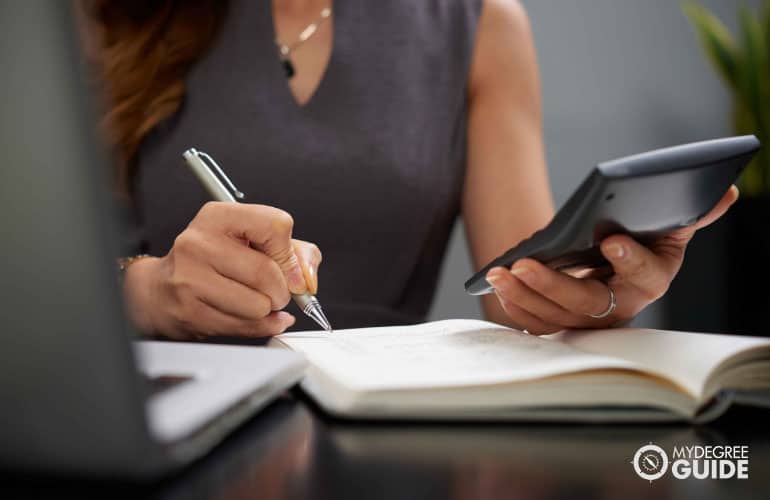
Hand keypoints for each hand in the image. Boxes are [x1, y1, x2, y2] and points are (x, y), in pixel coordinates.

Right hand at [122, 202, 322, 339]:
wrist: (161, 289)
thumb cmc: (213, 262)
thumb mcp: (253, 241)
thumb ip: (295, 252)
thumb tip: (307, 279)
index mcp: (218, 216)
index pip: (276, 226)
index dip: (290, 254)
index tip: (289, 268)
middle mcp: (199, 243)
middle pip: (267, 273)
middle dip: (281, 290)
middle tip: (274, 291)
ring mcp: (190, 278)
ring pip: (258, 305)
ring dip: (267, 310)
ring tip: (253, 301)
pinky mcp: (189, 312)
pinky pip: (244, 327)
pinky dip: (258, 326)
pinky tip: (248, 316)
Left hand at [485, 186, 738, 333]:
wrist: (616, 263)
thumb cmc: (642, 240)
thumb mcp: (668, 224)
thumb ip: (691, 212)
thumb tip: (723, 189)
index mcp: (652, 279)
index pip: (645, 275)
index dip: (630, 260)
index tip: (611, 240)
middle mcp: (621, 307)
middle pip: (588, 304)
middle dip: (554, 286)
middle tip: (525, 264)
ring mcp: (590, 320)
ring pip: (555, 317)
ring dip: (525, 295)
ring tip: (500, 272)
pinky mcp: (563, 322)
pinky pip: (538, 323)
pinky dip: (517, 306)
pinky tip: (500, 284)